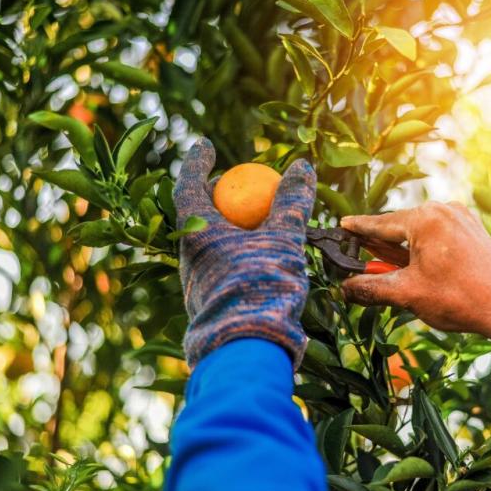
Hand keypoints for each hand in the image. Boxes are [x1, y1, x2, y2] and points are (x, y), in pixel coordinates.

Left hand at [173, 138, 315, 368]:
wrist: (247, 346)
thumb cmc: (261, 285)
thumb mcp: (282, 238)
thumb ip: (292, 203)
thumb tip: (302, 167)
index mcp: (196, 233)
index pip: (188, 184)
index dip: (197, 162)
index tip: (206, 144)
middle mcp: (188, 255)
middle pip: (196, 214)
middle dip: (213, 196)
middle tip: (233, 185)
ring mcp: (197, 280)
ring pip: (208, 242)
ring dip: (228, 226)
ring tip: (254, 222)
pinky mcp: (210, 301)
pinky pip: (220, 264)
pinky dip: (236, 251)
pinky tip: (260, 259)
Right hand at [340, 202, 490, 362]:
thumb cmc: (459, 299)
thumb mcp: (406, 294)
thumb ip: (370, 288)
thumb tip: (344, 289)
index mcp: (425, 219)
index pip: (380, 224)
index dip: (358, 229)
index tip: (341, 227)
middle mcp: (443, 210)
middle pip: (399, 226)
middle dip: (382, 247)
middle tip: (364, 262)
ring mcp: (460, 217)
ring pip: (418, 231)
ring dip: (403, 250)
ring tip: (395, 272)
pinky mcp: (471, 228)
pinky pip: (436, 233)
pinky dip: (422, 248)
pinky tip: (418, 268)